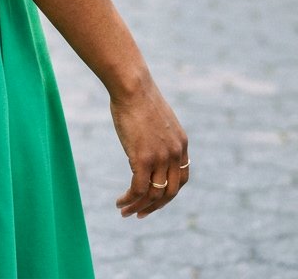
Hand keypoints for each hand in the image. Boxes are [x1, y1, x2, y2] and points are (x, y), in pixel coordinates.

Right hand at [110, 77, 188, 218]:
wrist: (132, 86)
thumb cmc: (137, 96)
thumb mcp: (156, 119)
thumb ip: (157, 136)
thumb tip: (146, 145)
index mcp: (181, 144)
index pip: (181, 179)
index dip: (169, 193)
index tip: (154, 199)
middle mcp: (175, 154)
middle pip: (170, 192)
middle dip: (155, 207)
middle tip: (140, 214)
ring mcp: (160, 158)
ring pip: (153, 195)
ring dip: (138, 207)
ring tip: (124, 211)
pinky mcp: (143, 158)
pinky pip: (138, 189)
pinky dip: (129, 199)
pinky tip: (119, 201)